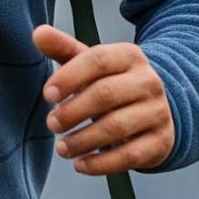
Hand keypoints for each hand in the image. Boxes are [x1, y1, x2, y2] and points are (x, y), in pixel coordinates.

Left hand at [31, 25, 174, 174]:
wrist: (158, 110)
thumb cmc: (113, 84)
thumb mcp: (91, 65)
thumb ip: (64, 49)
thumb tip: (38, 33)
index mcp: (129, 56)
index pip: (98, 60)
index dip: (69, 76)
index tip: (47, 94)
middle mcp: (148, 81)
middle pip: (105, 94)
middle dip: (72, 112)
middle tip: (51, 124)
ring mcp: (157, 112)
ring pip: (116, 128)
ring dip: (82, 141)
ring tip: (62, 148)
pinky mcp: (160, 141)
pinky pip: (129, 156)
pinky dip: (101, 164)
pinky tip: (80, 165)